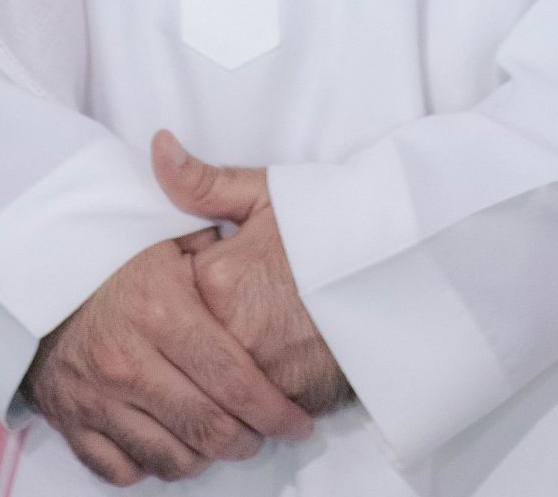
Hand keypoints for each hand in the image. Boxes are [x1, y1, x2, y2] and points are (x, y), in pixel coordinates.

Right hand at [20, 232, 316, 485]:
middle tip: (267, 433)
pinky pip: (124, 470)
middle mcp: (127, 361)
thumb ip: (213, 218)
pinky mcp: (71, 422)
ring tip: (225, 439)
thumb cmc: (108, 250)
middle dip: (250, 440)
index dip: (275, 410)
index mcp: (160, 309)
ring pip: (171, 459)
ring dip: (207, 458)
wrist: (28, 272)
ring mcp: (96, 398)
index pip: (233, 379)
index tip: (298, 421)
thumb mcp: (162, 225)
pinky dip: (155, 465)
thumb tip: (262, 223)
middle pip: (207, 429)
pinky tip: (174, 443)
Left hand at [151, 131, 352, 419]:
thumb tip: (157, 146)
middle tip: (233, 310)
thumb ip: (202, 182)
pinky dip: (252, 397)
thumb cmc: (331, 223)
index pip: (167, 298)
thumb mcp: (266, 193)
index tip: (210, 273)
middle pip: (188, 349)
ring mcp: (263, 376)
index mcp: (218, 279)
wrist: (400, 267)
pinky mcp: (293, 404)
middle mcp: (233, 335)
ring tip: (248, 343)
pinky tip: (270, 368)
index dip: (187, 286)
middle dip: (197, 336)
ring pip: (215, 388)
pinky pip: (250, 411)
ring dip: (220, 374)